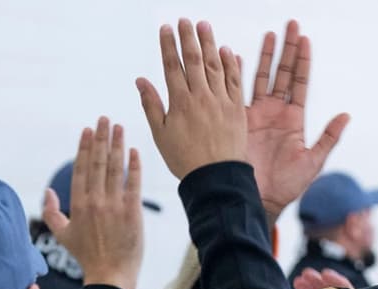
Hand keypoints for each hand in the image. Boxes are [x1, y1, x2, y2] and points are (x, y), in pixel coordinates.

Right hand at [43, 117, 143, 288]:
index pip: (82, 168)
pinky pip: (134, 183)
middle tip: (105, 119)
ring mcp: (114, 205)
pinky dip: (134, 165)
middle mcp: (95, 200)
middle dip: (101, 138)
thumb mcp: (62, 235)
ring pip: (115, 168)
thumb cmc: (87, 257)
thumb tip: (48, 190)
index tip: (88, 130)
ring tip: (119, 127)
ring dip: (117, 145)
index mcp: (78, 204)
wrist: (110, 275)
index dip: (85, 147)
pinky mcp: (133, 211)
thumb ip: (52, 211)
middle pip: (98, 162)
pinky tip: (134, 151)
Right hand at [137, 19, 246, 178]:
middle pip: (194, 60)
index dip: (169, 45)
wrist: (215, 178)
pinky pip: (235, 81)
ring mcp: (221, 102)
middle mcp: (201, 98)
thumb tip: (141, 81)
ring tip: (204, 26)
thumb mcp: (161, 135)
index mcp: (180, 103)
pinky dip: (231, 64)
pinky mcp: (237, 109)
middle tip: (185, 20)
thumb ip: (152, 105)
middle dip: (188, 38)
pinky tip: (227, 51)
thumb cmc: (185, 160)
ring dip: (209, 44)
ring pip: (215, 66)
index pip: (172, 66)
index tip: (166, 29)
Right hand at [247, 20, 348, 222]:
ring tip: (271, 33)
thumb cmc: (288, 186)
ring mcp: (257, 115)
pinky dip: (237, 73)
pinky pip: (237, 92)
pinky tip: (236, 55)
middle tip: (291, 25)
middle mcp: (276, 113)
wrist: (260, 198)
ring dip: (267, 56)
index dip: (302, 61)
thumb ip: (328, 137)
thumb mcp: (313, 162)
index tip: (305, 39)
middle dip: (287, 49)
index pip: (299, 83)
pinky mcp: (239, 121)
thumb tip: (346, 116)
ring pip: (262, 78)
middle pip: (282, 73)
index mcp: (294, 120)